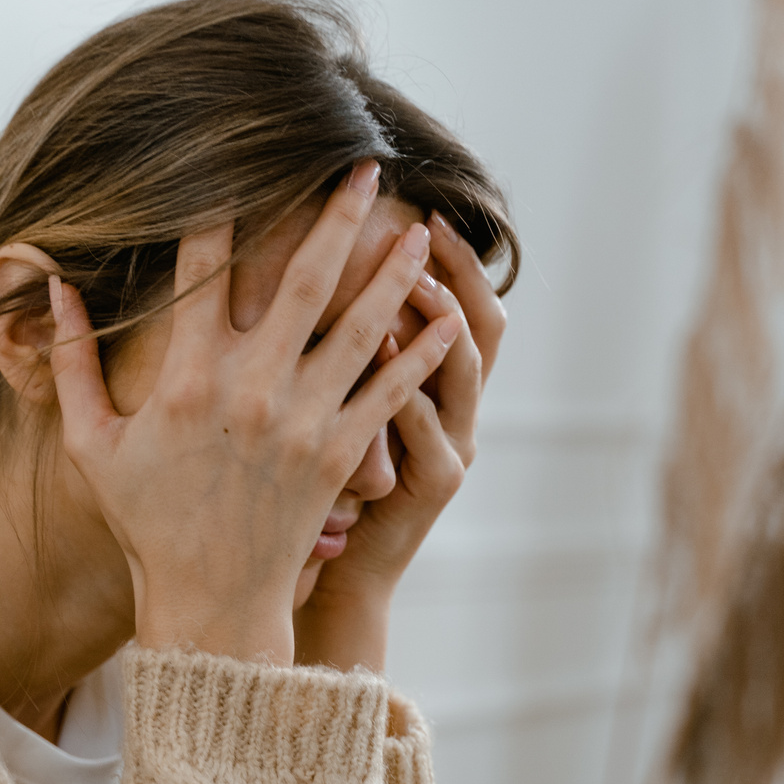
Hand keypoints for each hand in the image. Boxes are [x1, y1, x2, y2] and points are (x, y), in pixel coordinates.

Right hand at [48, 164, 462, 665]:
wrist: (209, 601)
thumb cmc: (147, 522)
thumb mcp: (91, 445)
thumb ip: (70, 365)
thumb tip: (56, 289)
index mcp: (187, 377)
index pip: (204, 269)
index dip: (220, 210)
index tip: (238, 166)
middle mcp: (251, 387)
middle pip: (304, 278)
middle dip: (337, 216)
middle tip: (364, 166)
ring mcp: (303, 420)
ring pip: (361, 325)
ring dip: (393, 271)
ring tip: (419, 228)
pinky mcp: (341, 454)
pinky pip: (390, 391)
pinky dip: (422, 353)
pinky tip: (446, 317)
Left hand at [294, 211, 506, 671]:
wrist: (330, 575)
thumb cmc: (317, 491)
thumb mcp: (335, 414)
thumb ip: (334, 353)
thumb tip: (303, 275)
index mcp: (432, 386)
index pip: (457, 304)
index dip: (451, 258)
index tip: (420, 208)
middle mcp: (455, 410)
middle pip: (480, 323)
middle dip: (457, 271)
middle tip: (425, 225)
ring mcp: (451, 446)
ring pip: (463, 370)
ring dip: (439, 321)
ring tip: (411, 279)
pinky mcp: (434, 484)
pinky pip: (429, 429)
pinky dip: (411, 389)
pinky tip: (386, 354)